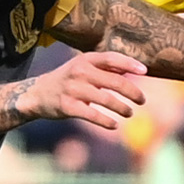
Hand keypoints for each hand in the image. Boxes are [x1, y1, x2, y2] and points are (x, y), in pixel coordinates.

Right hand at [21, 51, 148, 130]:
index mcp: (85, 59)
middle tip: (142, 100)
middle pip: (114, 81)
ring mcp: (73, 89)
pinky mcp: (68, 106)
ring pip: (106, 100)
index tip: (145, 71)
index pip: (112, 58)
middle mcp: (80, 72)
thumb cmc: (68, 80)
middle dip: (132, 92)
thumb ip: (104, 68)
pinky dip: (107, 121)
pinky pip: (93, 115)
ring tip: (129, 113)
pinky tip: (114, 125)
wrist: (38, 94)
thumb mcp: (83, 67)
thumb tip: (133, 71)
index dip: (129, 64)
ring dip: (122, 108)